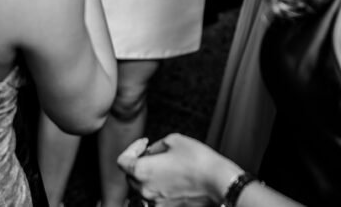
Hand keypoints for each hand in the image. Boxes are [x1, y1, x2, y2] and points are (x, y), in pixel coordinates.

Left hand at [118, 134, 239, 205]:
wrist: (218, 182)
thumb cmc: (198, 160)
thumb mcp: (174, 140)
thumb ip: (156, 146)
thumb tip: (151, 151)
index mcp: (142, 171)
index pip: (122, 161)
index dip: (131, 148)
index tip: (144, 143)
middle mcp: (145, 189)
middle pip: (131, 176)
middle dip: (138, 162)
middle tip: (153, 153)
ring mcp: (156, 201)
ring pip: (142, 188)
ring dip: (148, 176)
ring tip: (164, 165)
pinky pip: (155, 197)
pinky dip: (159, 187)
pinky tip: (171, 178)